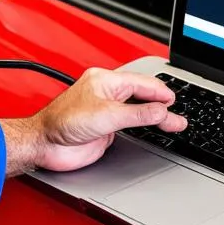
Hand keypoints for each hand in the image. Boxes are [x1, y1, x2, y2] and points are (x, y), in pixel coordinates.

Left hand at [1, 68, 186, 174]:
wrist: (45, 144)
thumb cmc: (61, 122)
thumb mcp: (105, 116)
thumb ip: (136, 114)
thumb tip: (160, 111)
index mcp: (105, 81)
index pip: (141, 83)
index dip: (160, 92)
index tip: (174, 101)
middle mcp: (106, 93)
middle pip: (143, 96)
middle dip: (162, 104)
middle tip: (178, 116)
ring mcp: (107, 111)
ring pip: (138, 110)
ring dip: (155, 116)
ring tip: (174, 123)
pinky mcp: (106, 127)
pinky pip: (131, 123)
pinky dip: (145, 125)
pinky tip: (154, 128)